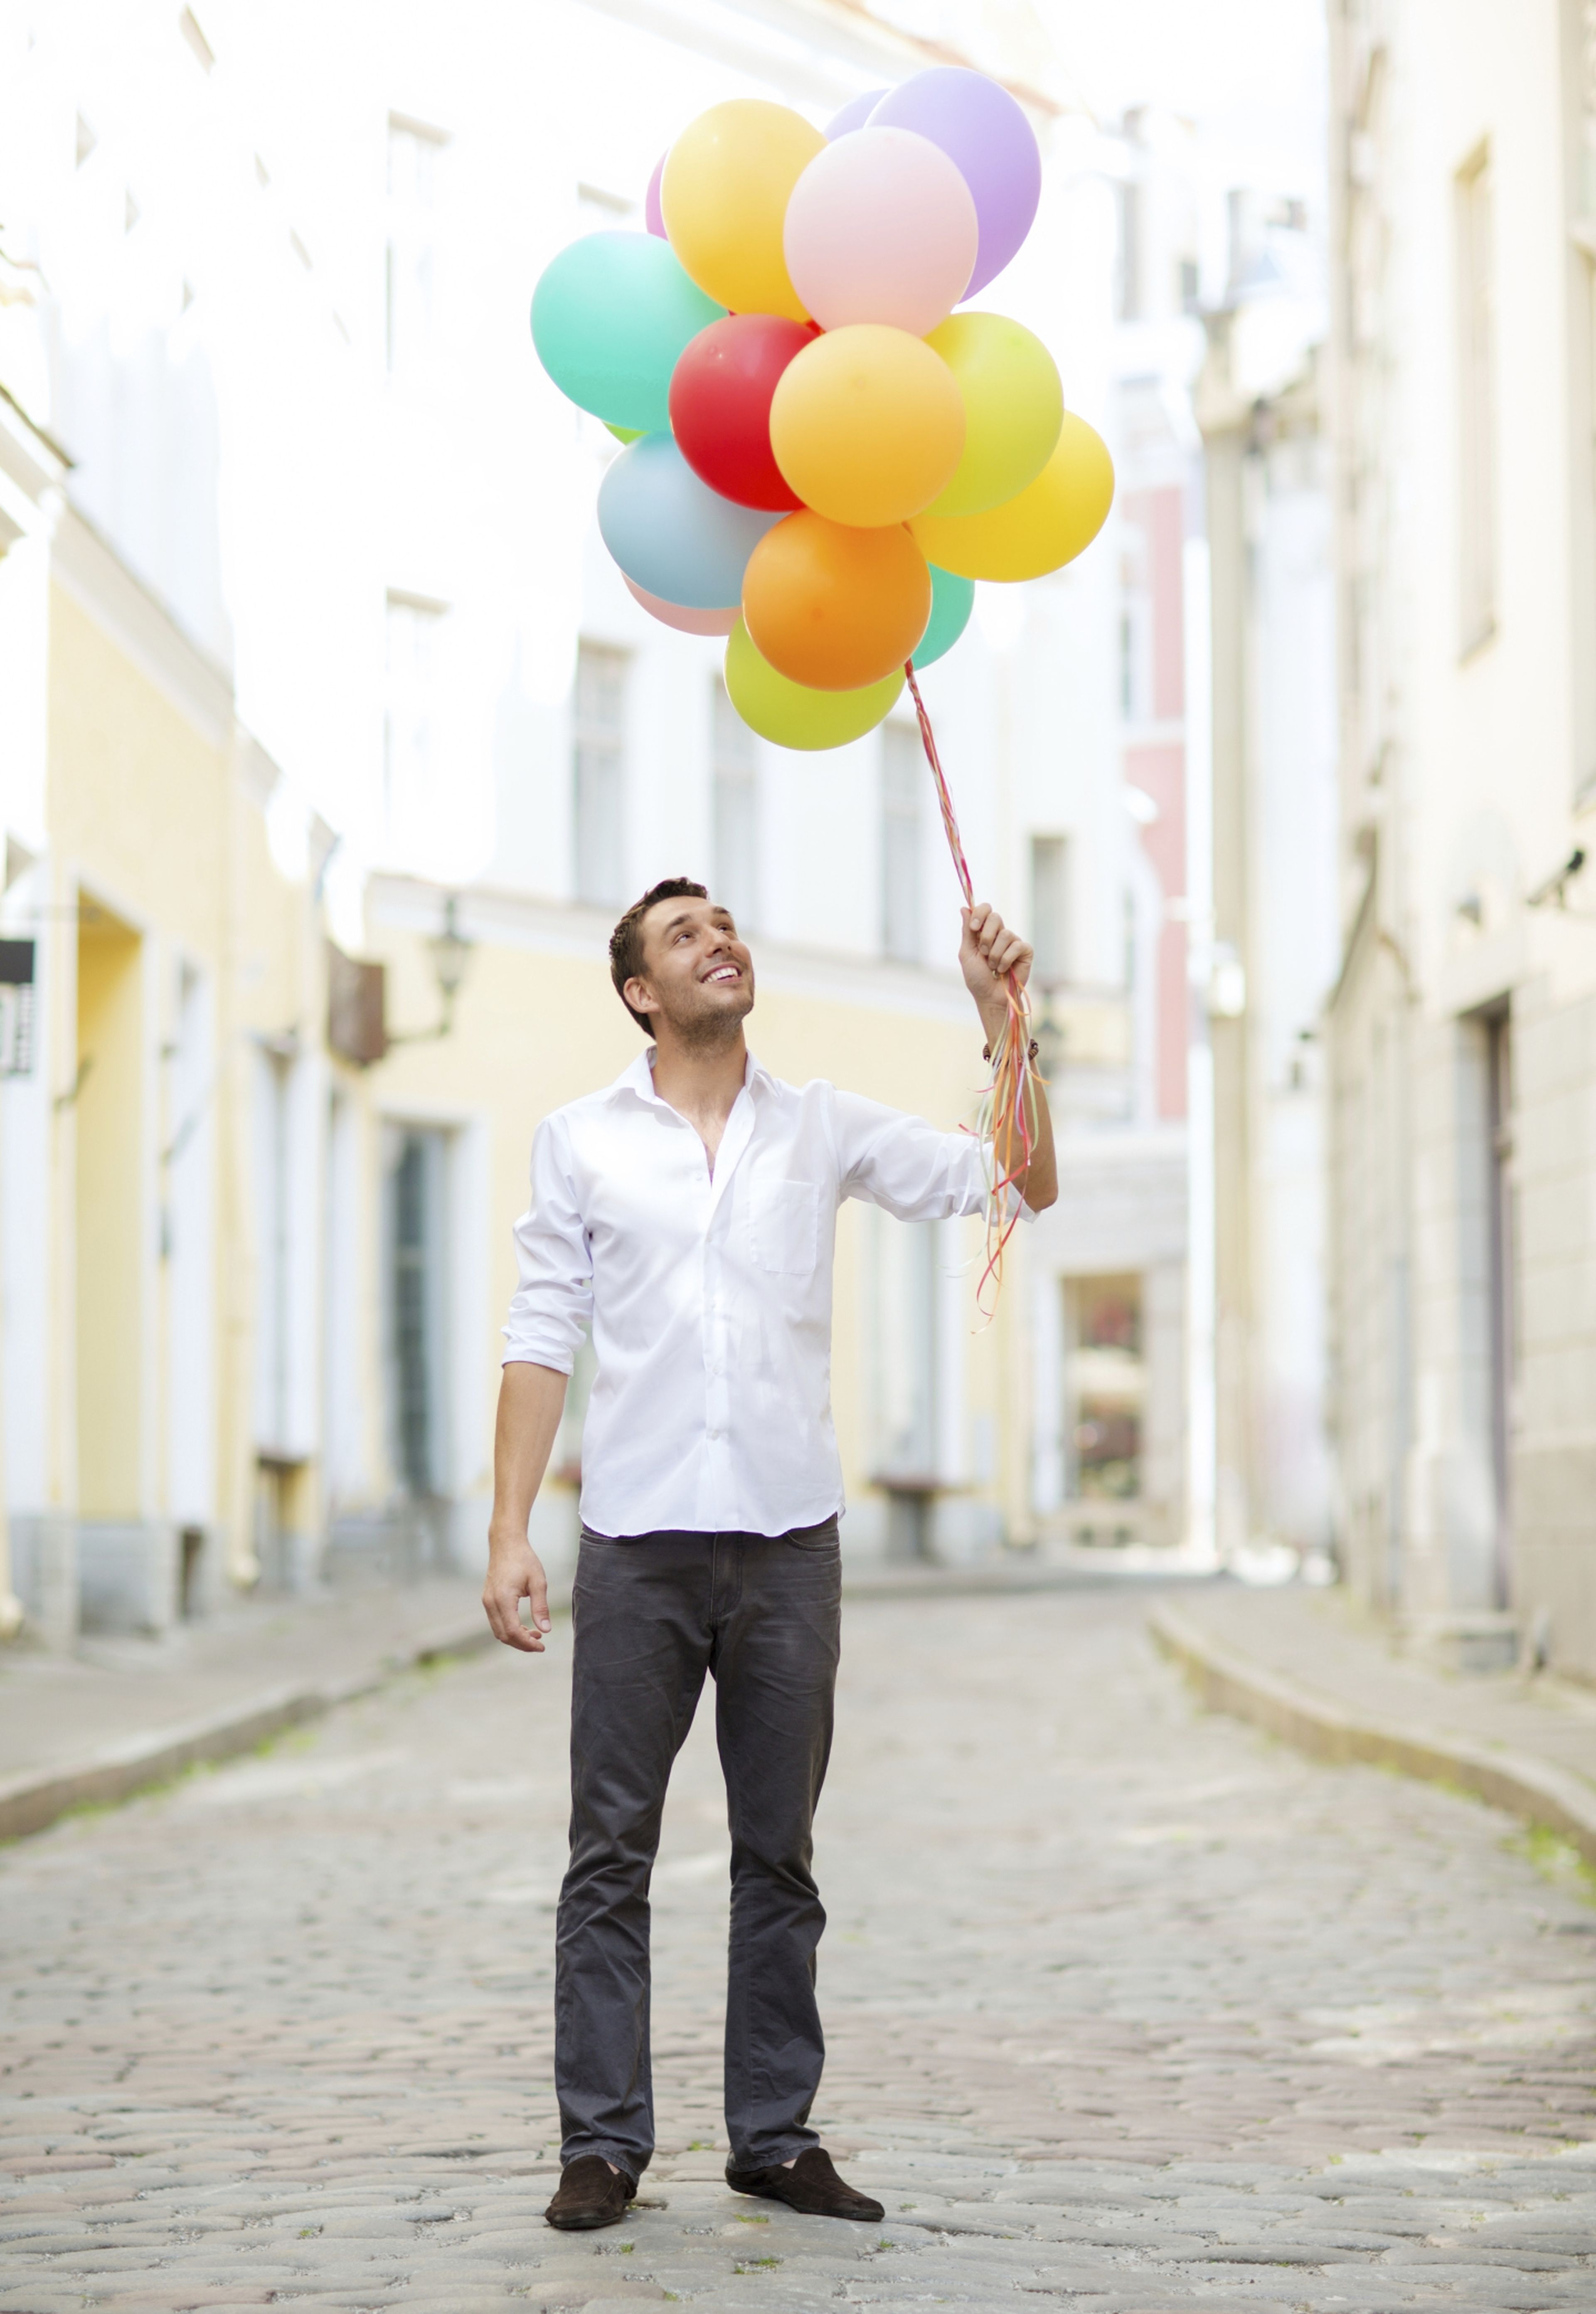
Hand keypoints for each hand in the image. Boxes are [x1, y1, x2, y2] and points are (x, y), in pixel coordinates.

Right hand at [482, 1532, 551, 1653]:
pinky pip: (496, 1622)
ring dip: (515, 1638)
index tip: (542, 1646)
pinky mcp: (487, 1600)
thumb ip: (541, 1607)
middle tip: (540, 1644)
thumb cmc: (524, 1560)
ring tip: (535, 1635)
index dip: (527, 1643)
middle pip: (503, 1635)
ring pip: (498, 1631)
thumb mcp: (538, 1582)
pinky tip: (524, 1627)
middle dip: (522, 1644)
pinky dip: (509, 1629)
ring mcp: (486, 1601)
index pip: (512, 1631)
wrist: (506, 1543)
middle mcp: (490, 1603)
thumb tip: (546, 1630)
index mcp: (503, 1599)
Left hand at [959, 902, 1031, 1039]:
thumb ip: (967, 931)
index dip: (980, 914)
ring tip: (993, 967)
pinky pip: (1017, 946)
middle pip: (995, 917)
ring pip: (1006, 934)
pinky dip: (1006, 960)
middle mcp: (1000, 934)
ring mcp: (1013, 942)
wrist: (990, 997)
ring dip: (995, 955)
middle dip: (986, 937)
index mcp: (985, 932)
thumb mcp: (967, 953)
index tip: (974, 928)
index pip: (985, 910)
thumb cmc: (977, 978)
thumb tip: (964, 908)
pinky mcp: (1025, 951)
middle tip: (984, 953)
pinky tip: (1004, 970)